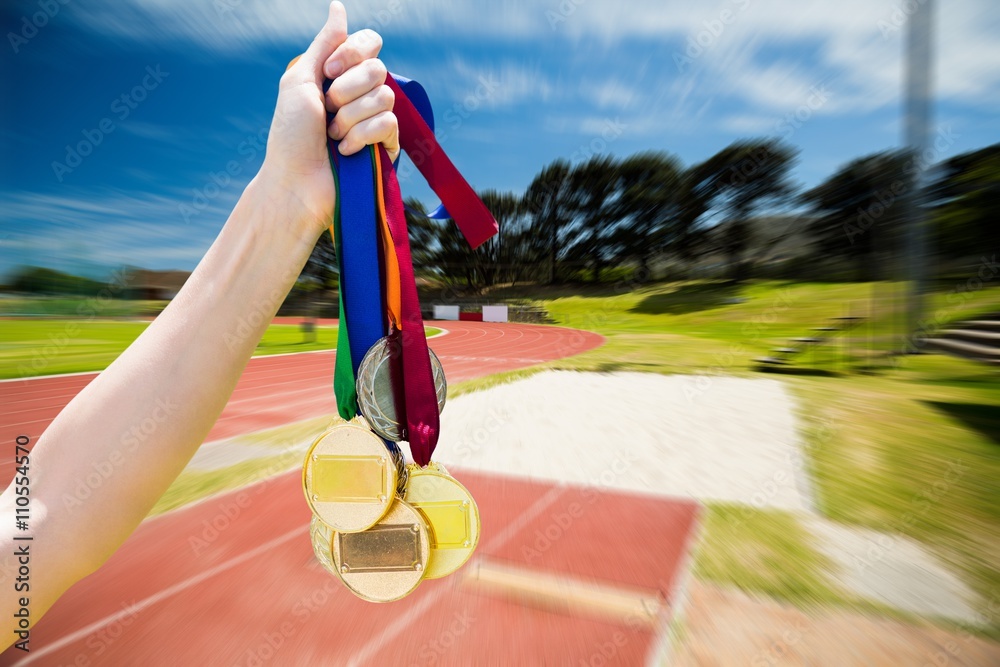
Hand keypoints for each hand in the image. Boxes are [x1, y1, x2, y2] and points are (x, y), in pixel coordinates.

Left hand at [260, 1, 398, 239]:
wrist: (296, 180)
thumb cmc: (290, 134)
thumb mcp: (300, 80)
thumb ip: (324, 44)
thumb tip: (338, 7)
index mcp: (342, 75)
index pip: (370, 44)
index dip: (352, 54)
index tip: (327, 72)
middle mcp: (362, 94)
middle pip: (378, 69)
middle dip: (346, 90)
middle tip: (327, 110)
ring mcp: (377, 120)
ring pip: (384, 96)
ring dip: (350, 117)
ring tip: (333, 136)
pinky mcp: (387, 146)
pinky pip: (389, 123)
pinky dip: (361, 136)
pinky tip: (345, 151)